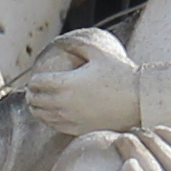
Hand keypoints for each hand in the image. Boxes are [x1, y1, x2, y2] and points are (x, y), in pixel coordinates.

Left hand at [22, 30, 141, 135]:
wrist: (139, 100)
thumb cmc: (121, 73)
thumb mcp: (99, 52)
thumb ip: (76, 44)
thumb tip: (60, 40)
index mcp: (67, 84)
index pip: (39, 83)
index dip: (33, 81)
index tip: (34, 79)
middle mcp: (66, 103)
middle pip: (37, 101)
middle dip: (31, 95)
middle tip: (31, 92)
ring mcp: (72, 119)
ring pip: (44, 116)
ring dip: (36, 110)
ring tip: (35, 105)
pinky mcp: (80, 130)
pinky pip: (57, 126)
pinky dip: (49, 121)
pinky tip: (50, 117)